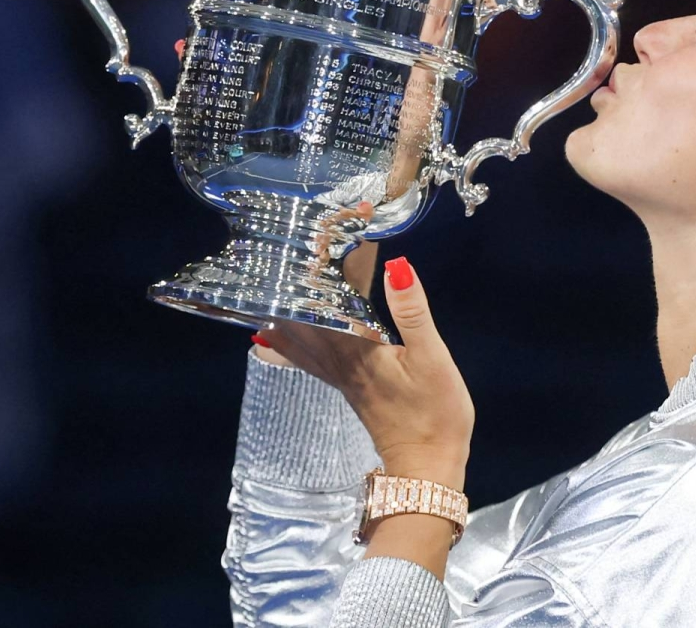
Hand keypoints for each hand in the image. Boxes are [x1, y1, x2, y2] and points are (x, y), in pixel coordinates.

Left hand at [259, 250, 473, 487]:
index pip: (327, 296)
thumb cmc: (433, 412)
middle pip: (303, 314)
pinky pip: (305, 358)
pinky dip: (285, 342)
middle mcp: (337, 359)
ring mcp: (339, 375)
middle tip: (281, 250)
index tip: (315, 231)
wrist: (426, 465)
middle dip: (294, 282)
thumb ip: (412, 312)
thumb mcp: (432, 358)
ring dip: (282, 310)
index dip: (320, 262)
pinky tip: (269, 340)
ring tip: (262, 286)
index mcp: (356, 346)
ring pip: (298, 336)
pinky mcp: (346, 386)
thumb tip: (397, 266)